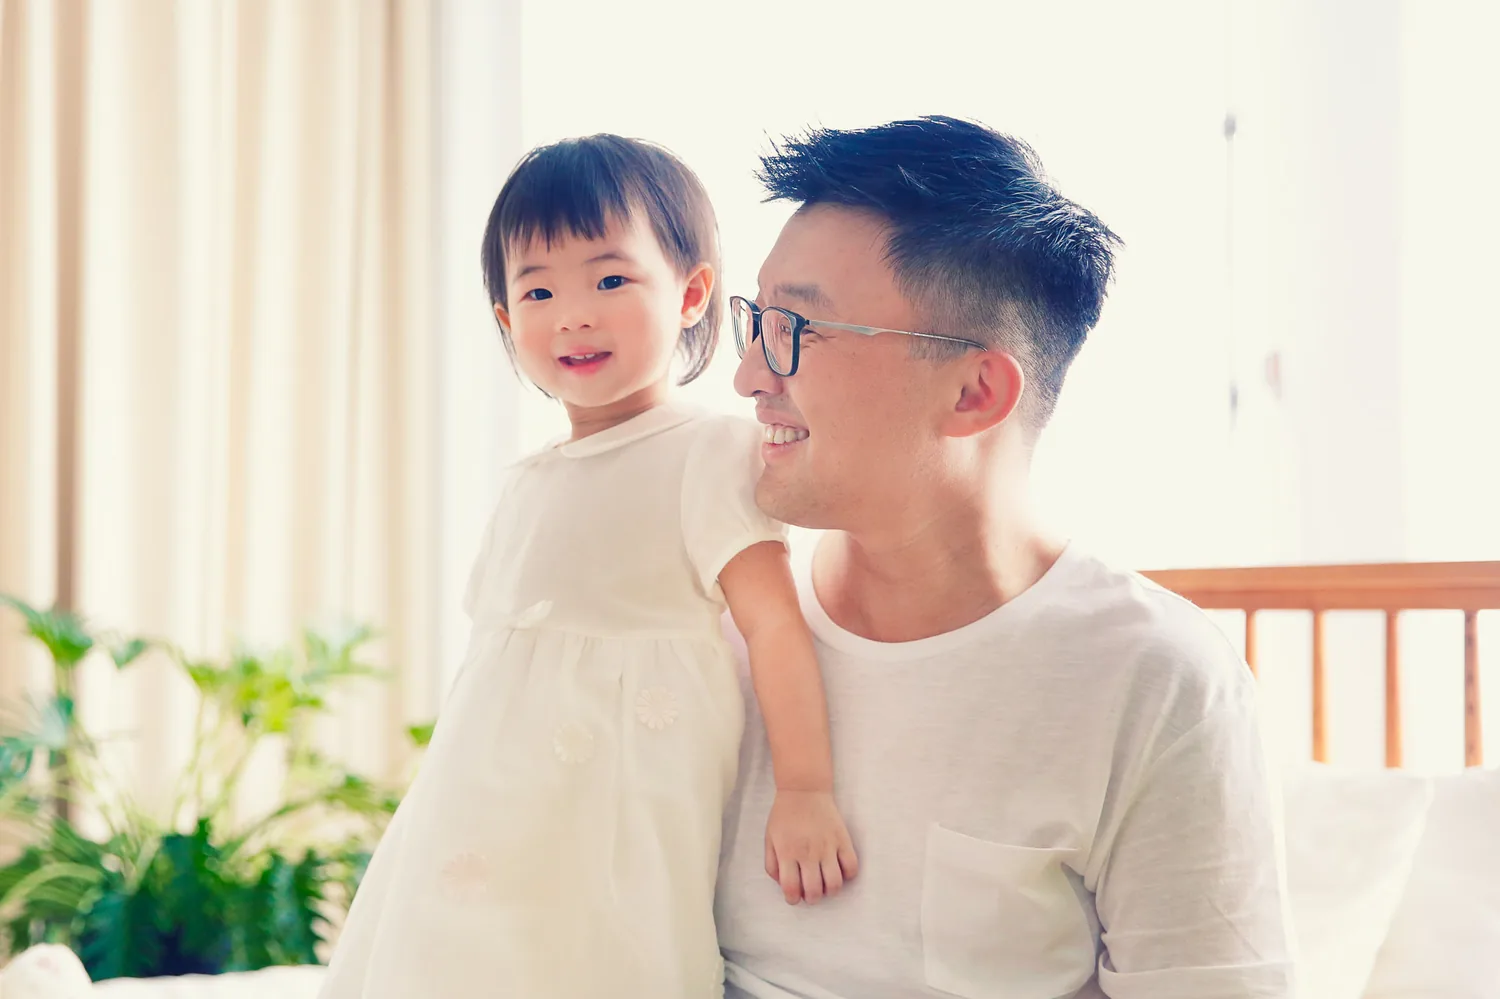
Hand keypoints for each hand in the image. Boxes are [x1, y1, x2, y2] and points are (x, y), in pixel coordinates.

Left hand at [764, 789, 858, 904]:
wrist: (804, 790)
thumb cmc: (784, 816)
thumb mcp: (769, 839)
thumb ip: (772, 864)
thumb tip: (782, 885)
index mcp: (788, 853)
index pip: (791, 889)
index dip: (793, 899)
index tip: (794, 897)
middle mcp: (808, 853)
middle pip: (815, 891)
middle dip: (812, 898)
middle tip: (811, 893)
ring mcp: (828, 847)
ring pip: (835, 884)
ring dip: (830, 891)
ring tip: (826, 884)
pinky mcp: (843, 839)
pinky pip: (852, 867)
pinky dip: (848, 875)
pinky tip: (840, 870)